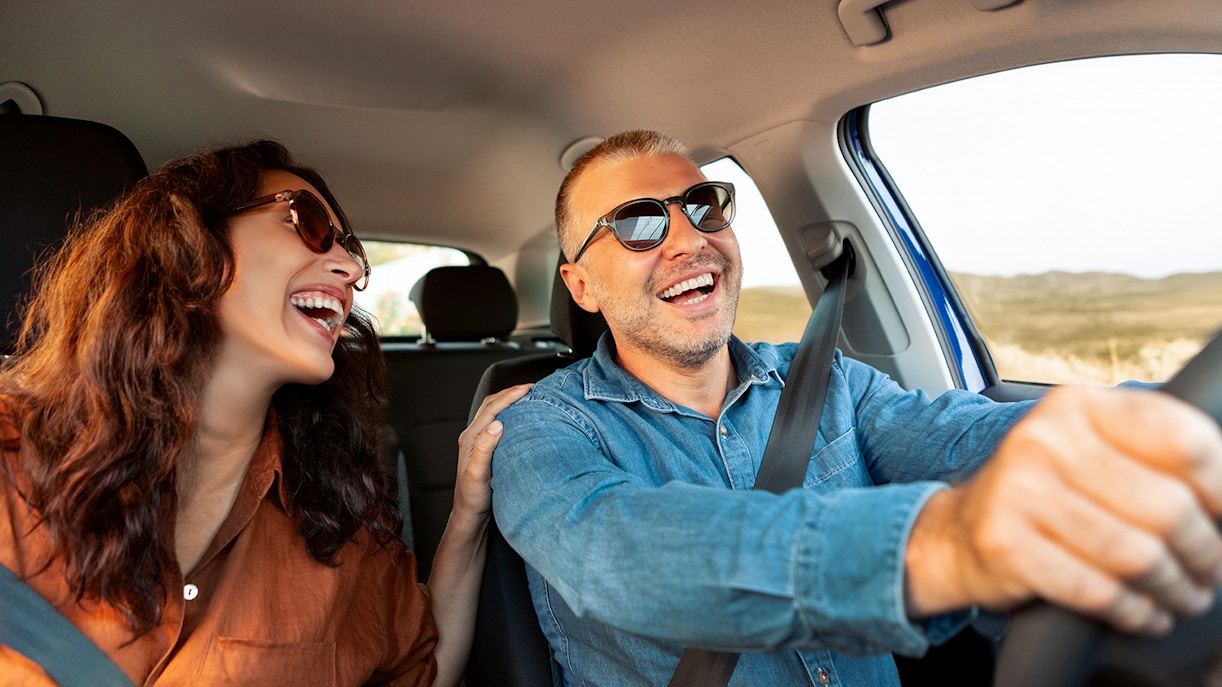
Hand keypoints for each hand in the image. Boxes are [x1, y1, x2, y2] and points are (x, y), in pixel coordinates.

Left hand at [453, 384, 531, 521]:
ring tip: (527, 396)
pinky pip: (496, 422)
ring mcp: (478, 441)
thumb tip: (496, 425)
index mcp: (470, 439)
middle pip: (491, 405)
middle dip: (510, 392)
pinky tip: (521, 416)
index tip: (527, 388)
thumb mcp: (478, 475)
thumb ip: (485, 449)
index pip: (491, 409)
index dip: (509, 396)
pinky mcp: (485, 447)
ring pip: (493, 412)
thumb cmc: (473, 498)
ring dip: (508, 400)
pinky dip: (509, 412)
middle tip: (531, 387)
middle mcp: (472, 436)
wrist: (470, 514)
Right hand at [906, 385, 1221, 634]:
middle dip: (1206, 553)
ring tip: (1182, 595)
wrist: (957, 531)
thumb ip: (1150, 454)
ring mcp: (1020, 491)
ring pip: (1138, 556)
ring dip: (1174, 589)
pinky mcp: (1008, 544)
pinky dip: (1134, 612)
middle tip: (1210, 570)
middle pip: (1169, 508)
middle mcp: (1045, 439)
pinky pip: (1099, 591)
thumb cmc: (1040, 493)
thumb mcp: (1089, 450)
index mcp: (1078, 405)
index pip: (1184, 441)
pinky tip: (1142, 613)